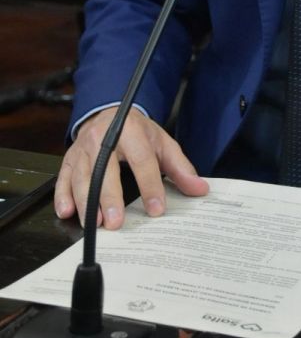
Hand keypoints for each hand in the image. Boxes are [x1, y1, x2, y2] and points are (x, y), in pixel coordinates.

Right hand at [54, 106, 208, 229]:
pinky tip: (67, 211)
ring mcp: (83, 149)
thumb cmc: (137, 132)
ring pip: (81, 177)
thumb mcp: (162, 144)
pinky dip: (62, 196)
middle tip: (116, 222)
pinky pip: (62, 178)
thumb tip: (200, 188)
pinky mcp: (69, 158)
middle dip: (110, 197)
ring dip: (86, 202)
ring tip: (95, 223)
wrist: (110, 114)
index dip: (150, 185)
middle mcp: (103, 138)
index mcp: (131, 131)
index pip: (142, 160)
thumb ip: (180, 168)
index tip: (156, 208)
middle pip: (105, 169)